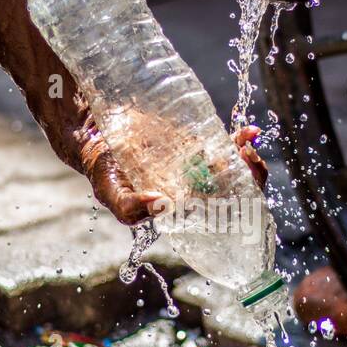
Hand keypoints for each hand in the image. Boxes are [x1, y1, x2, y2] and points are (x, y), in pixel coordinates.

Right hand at [81, 124, 270, 226]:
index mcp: (182, 211)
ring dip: (247, 156)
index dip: (235, 201)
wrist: (97, 137)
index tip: (239, 182)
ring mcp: (198, 166)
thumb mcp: (111, 194)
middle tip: (246, 156)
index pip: (217, 214)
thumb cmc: (106, 174)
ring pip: (235, 168)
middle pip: (234, 190)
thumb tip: (161, 204)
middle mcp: (194, 191)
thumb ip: (128, 207)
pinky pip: (226, 145)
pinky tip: (248, 132)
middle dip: (249, 175)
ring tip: (246, 142)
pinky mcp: (198, 143)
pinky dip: (240, 140)